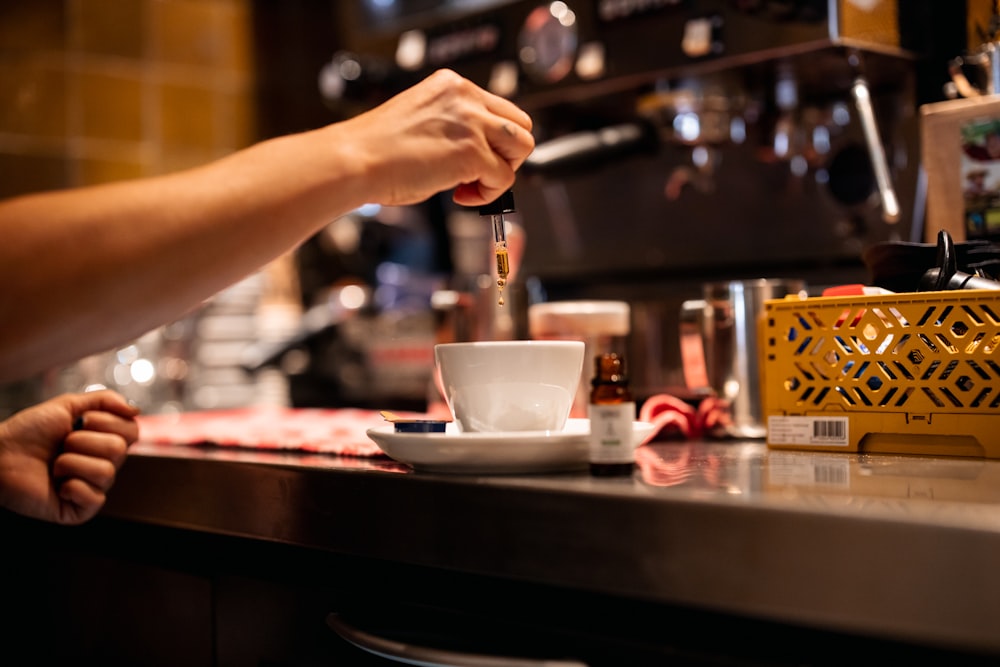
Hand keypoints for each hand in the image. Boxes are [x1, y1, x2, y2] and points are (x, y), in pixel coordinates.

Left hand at [0, 390, 139, 524]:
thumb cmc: (29, 431)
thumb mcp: (68, 405)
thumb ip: (105, 400)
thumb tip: (137, 410)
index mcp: (105, 440)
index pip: (132, 431)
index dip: (106, 422)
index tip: (80, 421)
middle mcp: (104, 464)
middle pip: (119, 450)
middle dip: (83, 442)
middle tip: (62, 444)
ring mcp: (93, 487)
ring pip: (106, 472)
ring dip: (71, 463)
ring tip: (54, 466)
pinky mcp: (80, 510)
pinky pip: (94, 498)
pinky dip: (71, 487)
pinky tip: (57, 486)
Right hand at [335, 68, 534, 206]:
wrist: (356, 159)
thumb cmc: (376, 149)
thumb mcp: (423, 120)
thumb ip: (454, 126)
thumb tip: (477, 153)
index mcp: (452, 85)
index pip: (498, 108)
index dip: (492, 139)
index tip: (474, 158)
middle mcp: (466, 97)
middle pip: (520, 124)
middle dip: (506, 154)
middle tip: (480, 173)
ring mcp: (472, 123)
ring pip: (522, 147)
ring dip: (503, 171)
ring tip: (471, 184)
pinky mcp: (473, 153)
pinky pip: (504, 178)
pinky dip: (487, 194)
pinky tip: (460, 195)